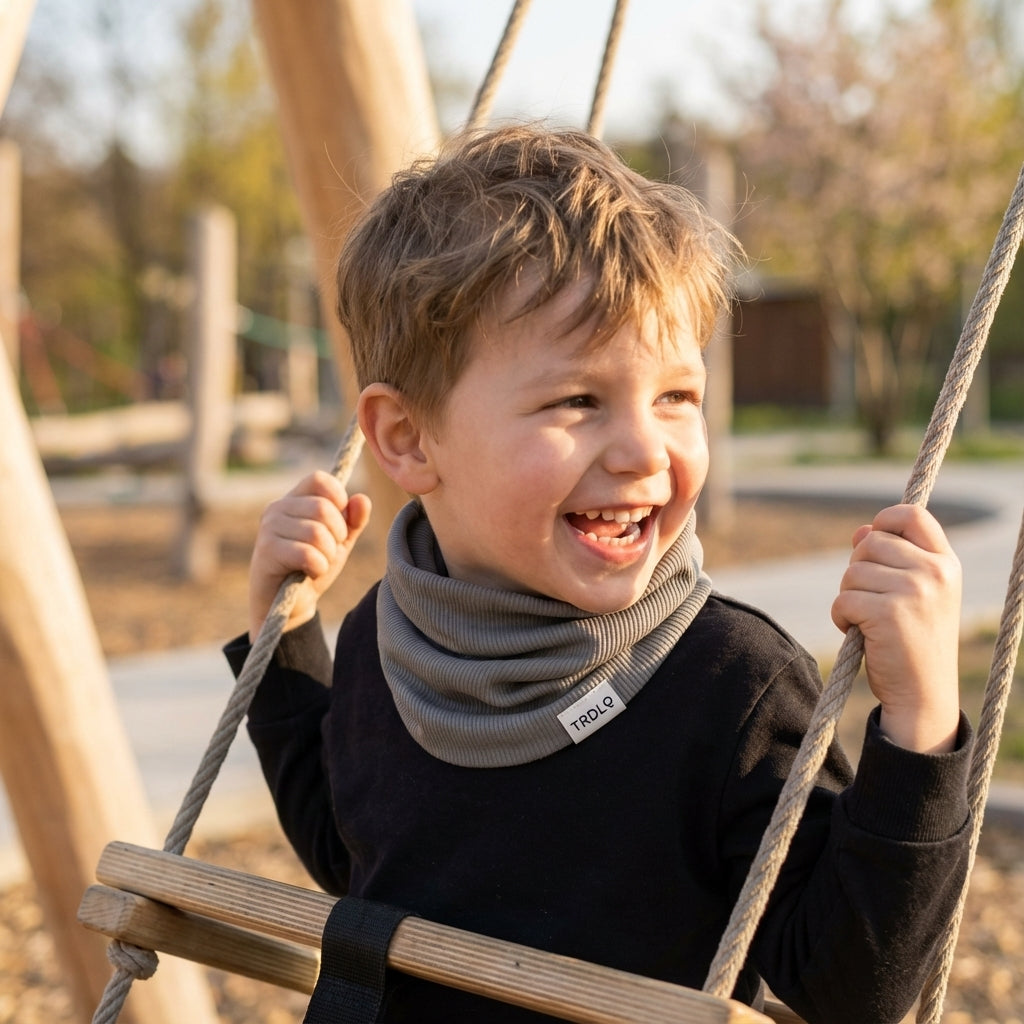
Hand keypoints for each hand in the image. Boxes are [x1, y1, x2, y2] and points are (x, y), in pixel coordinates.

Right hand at [248, 470, 370, 638]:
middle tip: (329, 551)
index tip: (340, 524)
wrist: (289, 606)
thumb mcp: (339, 543)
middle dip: (338, 535)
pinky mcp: (266, 552)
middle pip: (323, 508)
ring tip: (318, 564)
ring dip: (328, 555)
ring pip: (316, 532)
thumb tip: (362, 499)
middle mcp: (277, 508)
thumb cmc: (312, 568)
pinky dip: (318, 567)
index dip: (338, 499)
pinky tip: (310, 572)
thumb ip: (353, 521)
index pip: (319, 479)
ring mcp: (268, 529)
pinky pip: (306, 554)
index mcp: (294, 499)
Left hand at [831, 504, 961, 752]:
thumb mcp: (914, 595)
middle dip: (857, 571)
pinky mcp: (889, 612)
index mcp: (946, 564)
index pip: (912, 514)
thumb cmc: (913, 643)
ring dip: (849, 597)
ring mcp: (914, 591)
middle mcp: (936, 573)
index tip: (873, 540)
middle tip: (871, 602)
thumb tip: (861, 530)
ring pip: (852, 572)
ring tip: (870, 622)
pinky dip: (841, 617)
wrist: (923, 696)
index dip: (885, 520)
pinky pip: (843, 599)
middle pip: (870, 543)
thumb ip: (891, 560)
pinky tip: (861, 634)